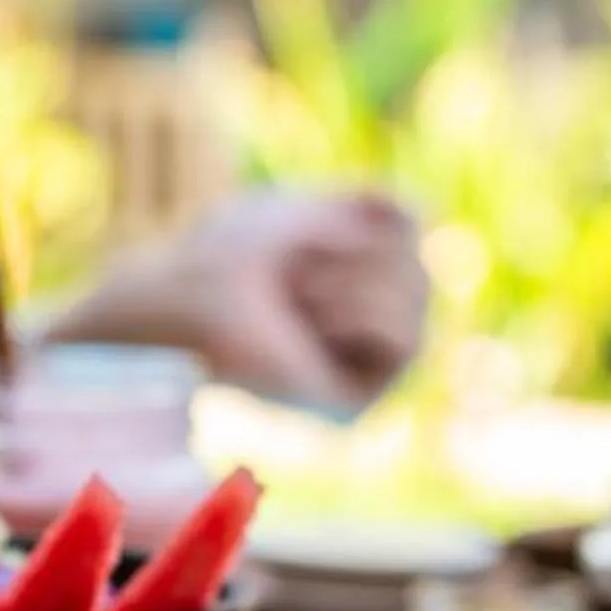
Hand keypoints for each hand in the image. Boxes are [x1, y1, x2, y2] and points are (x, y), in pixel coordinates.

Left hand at [52, 192, 429, 415]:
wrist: (186, 300)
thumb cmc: (225, 254)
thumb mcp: (301, 210)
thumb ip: (364, 207)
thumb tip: (424, 212)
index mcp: (352, 284)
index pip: (413, 227)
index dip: (363, 218)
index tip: (306, 231)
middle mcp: (364, 333)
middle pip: (421, 265)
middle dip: (356, 252)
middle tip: (294, 276)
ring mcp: (363, 370)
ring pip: (419, 296)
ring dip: (351, 282)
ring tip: (298, 301)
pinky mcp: (355, 403)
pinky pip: (409, 341)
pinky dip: (363, 316)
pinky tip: (319, 323)